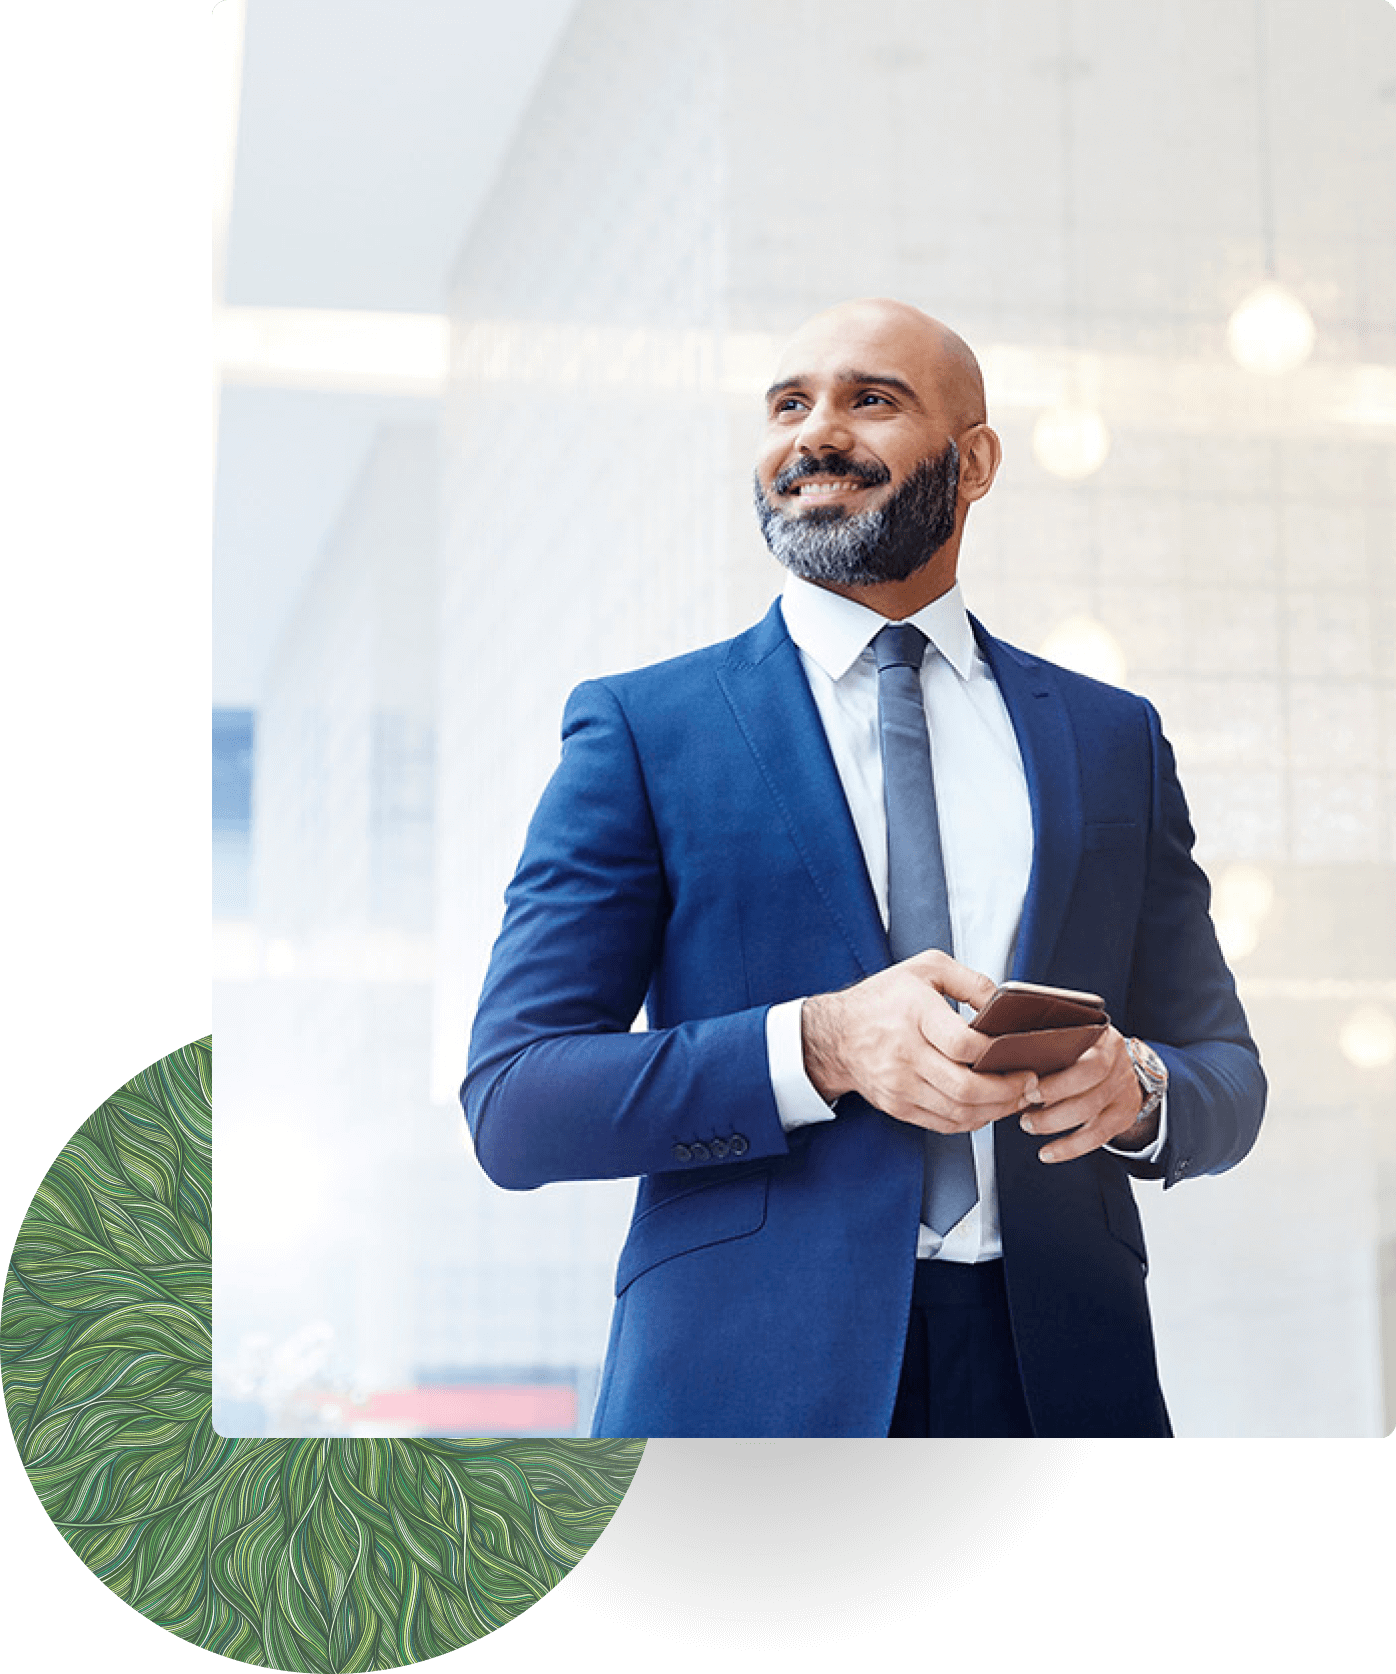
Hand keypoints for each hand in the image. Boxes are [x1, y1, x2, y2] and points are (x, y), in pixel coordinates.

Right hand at [801, 950, 1042, 1135]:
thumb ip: (970, 981)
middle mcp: (905, 1054)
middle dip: (1008, 1091)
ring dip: (996, 1110)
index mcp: (915, 1014)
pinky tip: (988, 1108)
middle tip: (1030, 1083)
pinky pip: (944, 1124)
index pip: (963, 1045)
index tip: (1019, 1053)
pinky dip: (973, 1121)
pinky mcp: (898, 1106)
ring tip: (1016, 1098)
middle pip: (966, 1088)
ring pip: (959, 1112)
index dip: (996, 1053)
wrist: (835, 1035)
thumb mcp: (926, 968)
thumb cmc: (882, 999)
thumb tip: (1005, 1004)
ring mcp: (900, 1085)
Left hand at [1018, 1027, 1153, 1163]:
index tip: (1030, 1089)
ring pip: (1093, 1116)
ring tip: (1029, 1125)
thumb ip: (1046, 1047)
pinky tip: (1047, 1153)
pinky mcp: (1124, 1114)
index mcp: (1104, 1039)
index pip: (1090, 1064)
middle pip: (1091, 1093)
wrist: (1116, 1063)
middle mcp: (1119, 1064)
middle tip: (1024, 1114)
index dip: (1060, 1083)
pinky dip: (1070, 1148)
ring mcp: (1124, 1090)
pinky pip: (1098, 1137)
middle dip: (1054, 1108)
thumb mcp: (1068, 1037)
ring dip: (1056, 1125)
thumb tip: (1008, 1067)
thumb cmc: (1079, 1048)